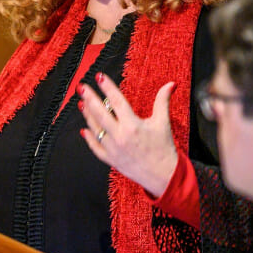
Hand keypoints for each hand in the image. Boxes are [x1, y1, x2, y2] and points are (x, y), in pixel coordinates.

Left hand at [78, 72, 178, 197]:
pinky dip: (89, 138)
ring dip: (87, 115)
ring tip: (82, 103)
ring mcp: (113, 149)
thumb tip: (170, 85)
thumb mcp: (163, 122)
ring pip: (96, 128)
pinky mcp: (110, 159)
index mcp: (133, 125)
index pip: (117, 101)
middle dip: (90, 98)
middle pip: (100, 113)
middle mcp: (120, 136)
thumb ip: (162, 101)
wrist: (164, 175)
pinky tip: (84, 129)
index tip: (100, 77)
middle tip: (82, 87)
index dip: (108, 88)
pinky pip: (96, 147)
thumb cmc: (164, 148)